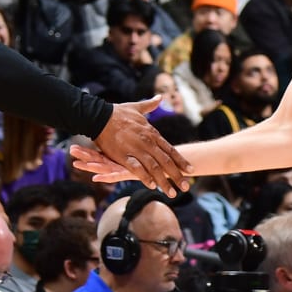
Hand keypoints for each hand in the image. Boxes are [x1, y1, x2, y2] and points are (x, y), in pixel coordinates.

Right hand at [76, 97, 193, 193]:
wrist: (100, 116)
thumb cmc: (118, 112)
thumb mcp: (137, 108)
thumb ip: (150, 105)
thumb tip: (160, 98)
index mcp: (152, 133)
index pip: (170, 150)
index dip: (181, 161)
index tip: (191, 170)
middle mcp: (147, 142)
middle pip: (166, 162)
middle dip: (177, 175)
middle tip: (186, 187)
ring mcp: (136, 149)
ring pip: (154, 168)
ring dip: (163, 181)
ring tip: (172, 193)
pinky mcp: (123, 156)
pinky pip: (137, 169)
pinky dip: (145, 178)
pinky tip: (152, 186)